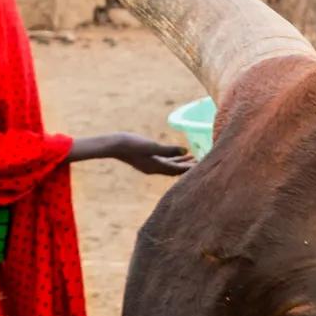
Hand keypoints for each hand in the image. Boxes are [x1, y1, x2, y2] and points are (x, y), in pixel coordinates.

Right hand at [69, 132, 194, 175]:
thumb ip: (169, 149)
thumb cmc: (131, 144)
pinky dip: (172, 158)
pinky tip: (176, 153)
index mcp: (156, 167)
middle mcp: (154, 168)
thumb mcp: (151, 146)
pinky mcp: (145, 159)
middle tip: (203, 162)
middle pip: (176, 170)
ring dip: (181, 162)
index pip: (178, 171)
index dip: (190, 169)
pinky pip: (163, 161)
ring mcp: (149, 165)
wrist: (112, 144)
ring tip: (193, 157)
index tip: (203, 166)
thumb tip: (186, 151)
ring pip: (170, 165)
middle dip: (188, 167)